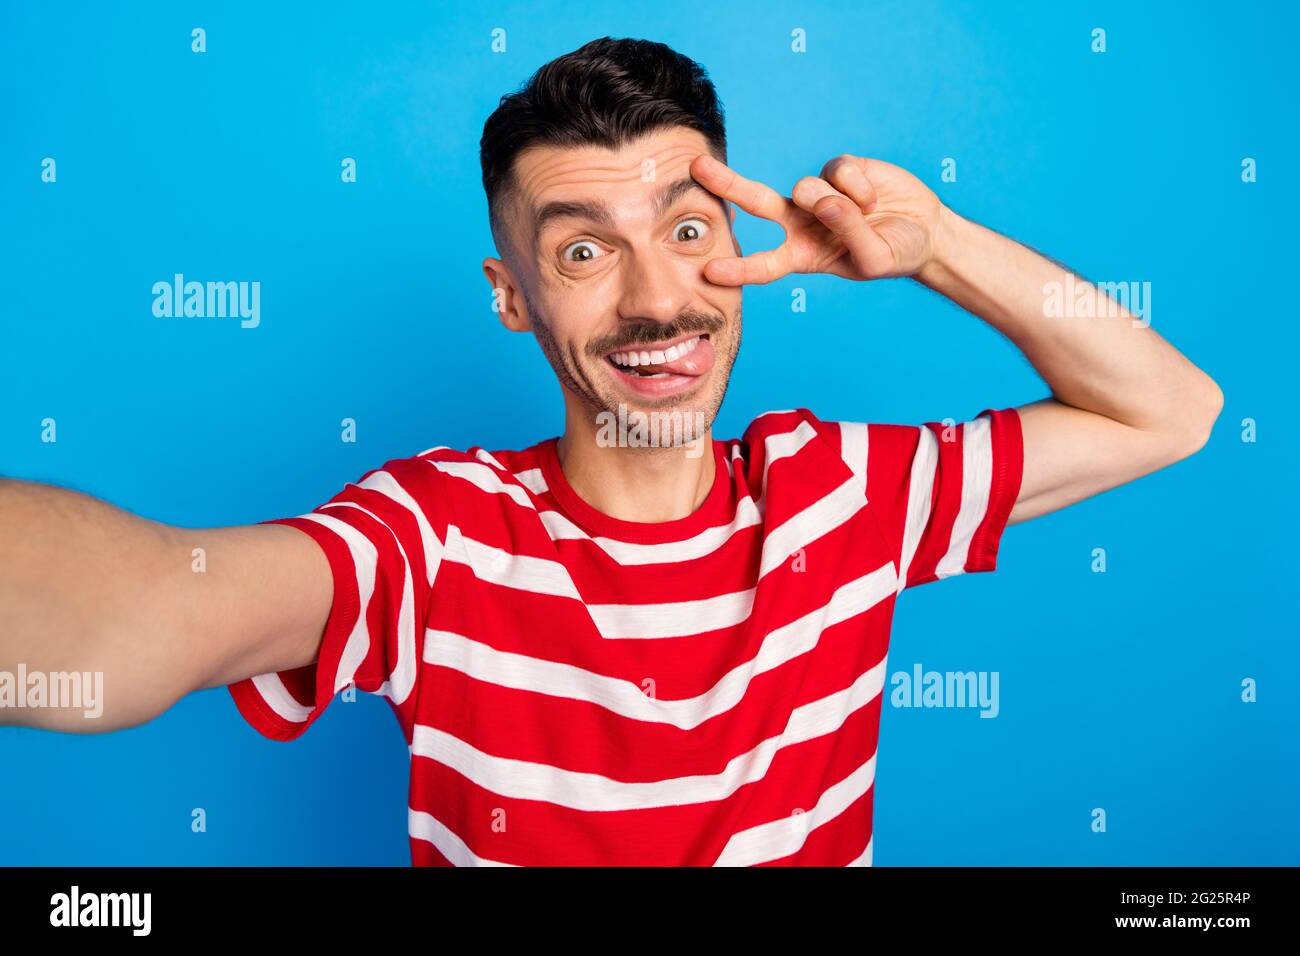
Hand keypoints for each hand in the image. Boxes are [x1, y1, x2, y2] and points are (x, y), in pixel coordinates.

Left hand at [690, 152, 945, 284]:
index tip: (709, 271)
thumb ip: (851, 235)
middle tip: (696, 168)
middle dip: (728, 184)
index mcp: (802, 256)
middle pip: (757, 203)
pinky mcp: (838, 169)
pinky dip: (859, 185)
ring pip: (807, 188)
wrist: (924, 230)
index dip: (739, 269)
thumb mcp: (875, 259)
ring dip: (838, 203)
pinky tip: (874, 196)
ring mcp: (818, 194)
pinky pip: (837, 170)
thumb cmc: (895, 253)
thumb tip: (826, 200)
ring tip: (867, 215)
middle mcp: (802, 223)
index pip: (764, 265)